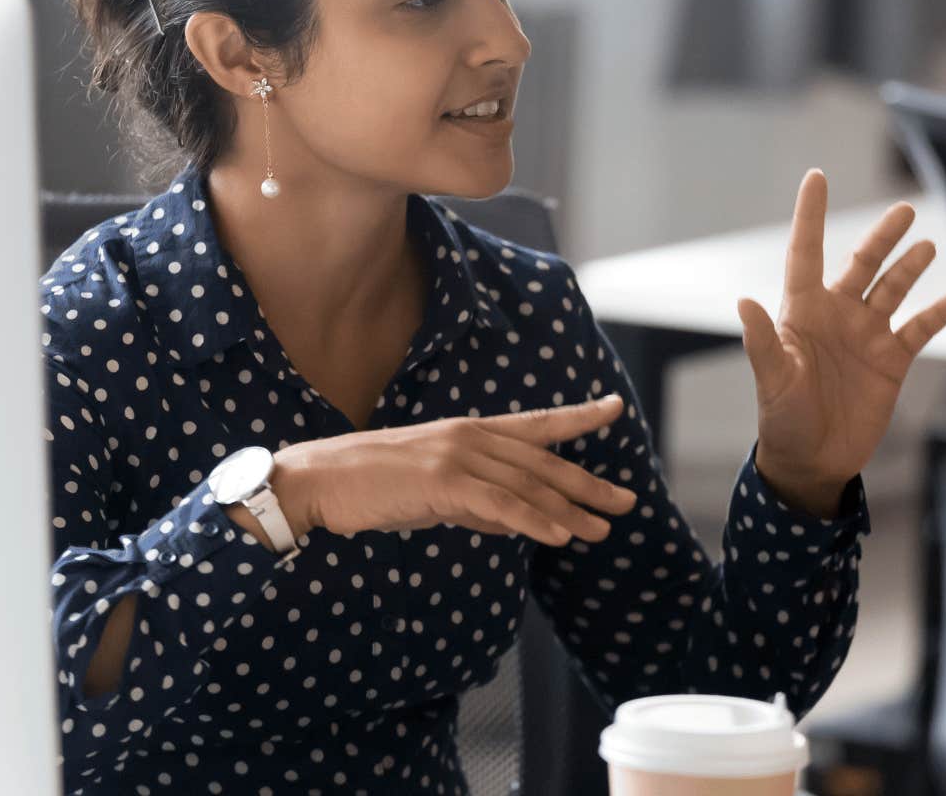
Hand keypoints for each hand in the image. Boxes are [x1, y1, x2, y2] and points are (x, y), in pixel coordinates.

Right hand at [269, 394, 636, 544]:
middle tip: (626, 502)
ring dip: (569, 511)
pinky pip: (499, 505)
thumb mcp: (434, 491)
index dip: (577, 417)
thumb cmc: (371, 487)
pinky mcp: (441, 481)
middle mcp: (469, 436)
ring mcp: (456, 456)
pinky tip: (558, 536)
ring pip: (527, 485)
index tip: (614, 408)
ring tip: (601, 530)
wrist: (318, 481)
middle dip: (588, 484)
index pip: (534, 424)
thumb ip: (475, 501)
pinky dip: (533, 521)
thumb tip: (512, 520)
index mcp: (468, 432)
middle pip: (542, 461)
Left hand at [737, 170, 945, 511]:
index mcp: (802, 312)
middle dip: (882, 237)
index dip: (810, 215)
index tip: (817, 176)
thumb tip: (744, 302)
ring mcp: (867, 335)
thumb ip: (763, 342)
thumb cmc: (783, 419)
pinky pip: (921, 327)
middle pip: (862, 264)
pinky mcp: (892, 360)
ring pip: (894, 289)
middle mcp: (837, 314)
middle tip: (904, 210)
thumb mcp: (772, 381)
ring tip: (928, 245)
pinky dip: (942, 311)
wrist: (813, 461)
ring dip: (910, 267)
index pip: (806, 252)